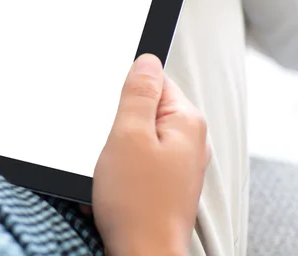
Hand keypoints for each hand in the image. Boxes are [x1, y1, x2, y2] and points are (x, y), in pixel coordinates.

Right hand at [92, 54, 209, 255]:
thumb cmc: (136, 203)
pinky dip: (120, 165)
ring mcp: (177, 162)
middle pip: (145, 108)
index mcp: (185, 121)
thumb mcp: (128, 135)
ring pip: (136, 135)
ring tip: (111, 169)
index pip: (155, 79)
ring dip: (116, 146)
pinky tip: (113, 182)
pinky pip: (136, 158)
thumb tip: (146, 60)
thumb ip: (138, 94)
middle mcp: (188, 140)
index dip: (125, 89)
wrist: (142, 254)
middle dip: (118, 122)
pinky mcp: (164, 181)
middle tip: (109, 144)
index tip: (111, 106)